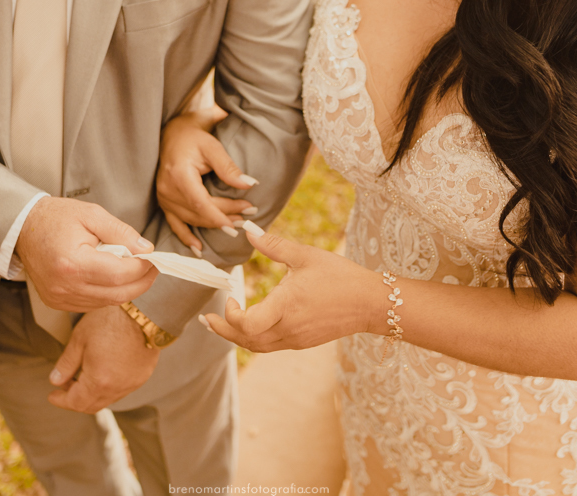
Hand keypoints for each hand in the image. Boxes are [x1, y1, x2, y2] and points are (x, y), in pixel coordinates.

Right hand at [16, 197, 157, 312]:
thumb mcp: (92, 214)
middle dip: (141, 282)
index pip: (119, 274)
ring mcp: (60, 298)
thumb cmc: (56, 218)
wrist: (23, 228)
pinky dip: (108, 293)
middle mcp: (65, 286)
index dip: (142, 267)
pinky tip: (112, 277)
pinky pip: (93, 304)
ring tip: (134, 269)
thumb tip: (146, 249)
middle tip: (152, 267)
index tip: (153, 257)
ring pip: (107, 302)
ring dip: (126, 288)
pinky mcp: (58, 303)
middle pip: (117, 294)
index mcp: (73, 263)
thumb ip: (121, 232)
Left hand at [47, 305, 159, 412]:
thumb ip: (66, 364)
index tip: (53, 395)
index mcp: (99, 381)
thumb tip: (56, 380)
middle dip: (75, 399)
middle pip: (92, 406)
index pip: (75, 403)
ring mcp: (132, 383)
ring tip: (84, 375)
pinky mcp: (143, 376)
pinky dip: (108, 386)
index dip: (61, 400)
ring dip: (92, 393)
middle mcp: (117, 388)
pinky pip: (121, 389)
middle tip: (66, 385)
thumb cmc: (111, 320)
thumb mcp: (80, 338)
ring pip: (107, 399)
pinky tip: (104, 371)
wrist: (144, 310)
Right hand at [157, 112, 255, 254]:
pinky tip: (198, 248)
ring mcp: (164, 198)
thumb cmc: (193, 139)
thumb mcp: (212, 147)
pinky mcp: (164, 202)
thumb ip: (229, 167)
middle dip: (224, 218)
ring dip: (212, 226)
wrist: (173, 135)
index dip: (221, 214)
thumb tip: (249, 184)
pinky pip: (175, 224)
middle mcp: (167, 190)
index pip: (201, 203)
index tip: (242, 217)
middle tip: (247, 218)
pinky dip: (186, 237)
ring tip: (235, 226)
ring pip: (190, 219)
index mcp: (178, 175)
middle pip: (199, 213)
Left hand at [202, 230, 382, 351]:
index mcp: (286, 307)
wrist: (371, 303)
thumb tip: (248, 229)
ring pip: (257, 347)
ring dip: (236, 338)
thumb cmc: (340, 276)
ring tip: (222, 325)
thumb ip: (273, 244)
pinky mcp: (302, 342)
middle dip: (222, 331)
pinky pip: (270, 346)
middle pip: (245, 341)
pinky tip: (250, 325)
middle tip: (206, 320)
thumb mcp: (305, 255)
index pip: (246, 325)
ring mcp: (296, 339)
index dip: (230, 316)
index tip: (230, 296)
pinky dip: (254, 339)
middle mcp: (288, 328)